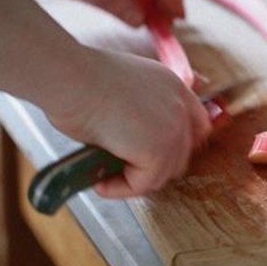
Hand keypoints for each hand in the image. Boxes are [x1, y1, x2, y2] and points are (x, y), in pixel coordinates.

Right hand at [47, 48, 210, 197]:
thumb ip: (139, 112)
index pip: (196, 125)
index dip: (175, 147)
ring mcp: (174, 129)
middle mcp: (180, 105)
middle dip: (154, 168)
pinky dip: (120, 189)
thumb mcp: (122, 92)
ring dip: (134, 180)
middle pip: (182, 154)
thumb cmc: (79, 80)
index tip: (149, 159)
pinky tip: (100, 183)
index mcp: (173, 85)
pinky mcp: (159, 151)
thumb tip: (130, 143)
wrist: (70, 77)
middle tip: (124, 173)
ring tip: (106, 178)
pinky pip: (142, 183)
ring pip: (162, 173)